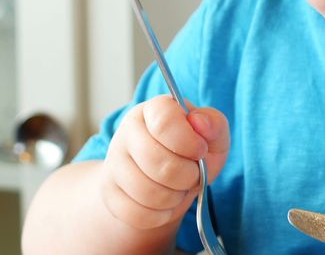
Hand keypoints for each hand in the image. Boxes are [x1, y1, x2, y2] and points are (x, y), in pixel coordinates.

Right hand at [100, 95, 230, 230]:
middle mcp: (127, 131)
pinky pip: (138, 213)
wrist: (162, 182)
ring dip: (174, 197)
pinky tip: (163, 203)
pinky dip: (160, 215)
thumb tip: (200, 123)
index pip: (164, 122)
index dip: (189, 142)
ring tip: (178, 188)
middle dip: (187, 176)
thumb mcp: (212, 137)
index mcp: (153, 110)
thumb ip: (214, 124)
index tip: (200, 151)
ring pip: (148, 192)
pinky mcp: (110, 193)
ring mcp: (114, 162)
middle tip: (192, 174)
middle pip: (158, 162)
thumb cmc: (189, 155)